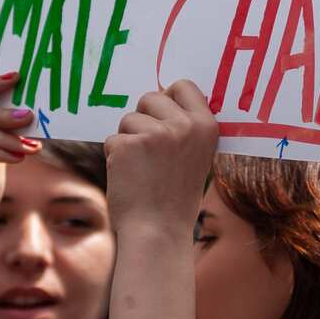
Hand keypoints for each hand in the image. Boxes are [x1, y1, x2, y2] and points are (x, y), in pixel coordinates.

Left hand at [105, 80, 218, 236]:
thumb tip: (164, 97)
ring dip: (128, 140)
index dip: (168, 98)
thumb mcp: (196, 157)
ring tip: (142, 169)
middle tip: (149, 151)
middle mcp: (184, 126)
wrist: (158, 232)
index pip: (184, 86)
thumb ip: (185, 129)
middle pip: (151, 97)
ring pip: (129, 119)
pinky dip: (115, 157)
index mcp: (206, 126)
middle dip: (143, 119)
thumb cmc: (174, 197)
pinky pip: (113, 139)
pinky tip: (129, 178)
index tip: (163, 116)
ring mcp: (156, 134)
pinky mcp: (128, 144)